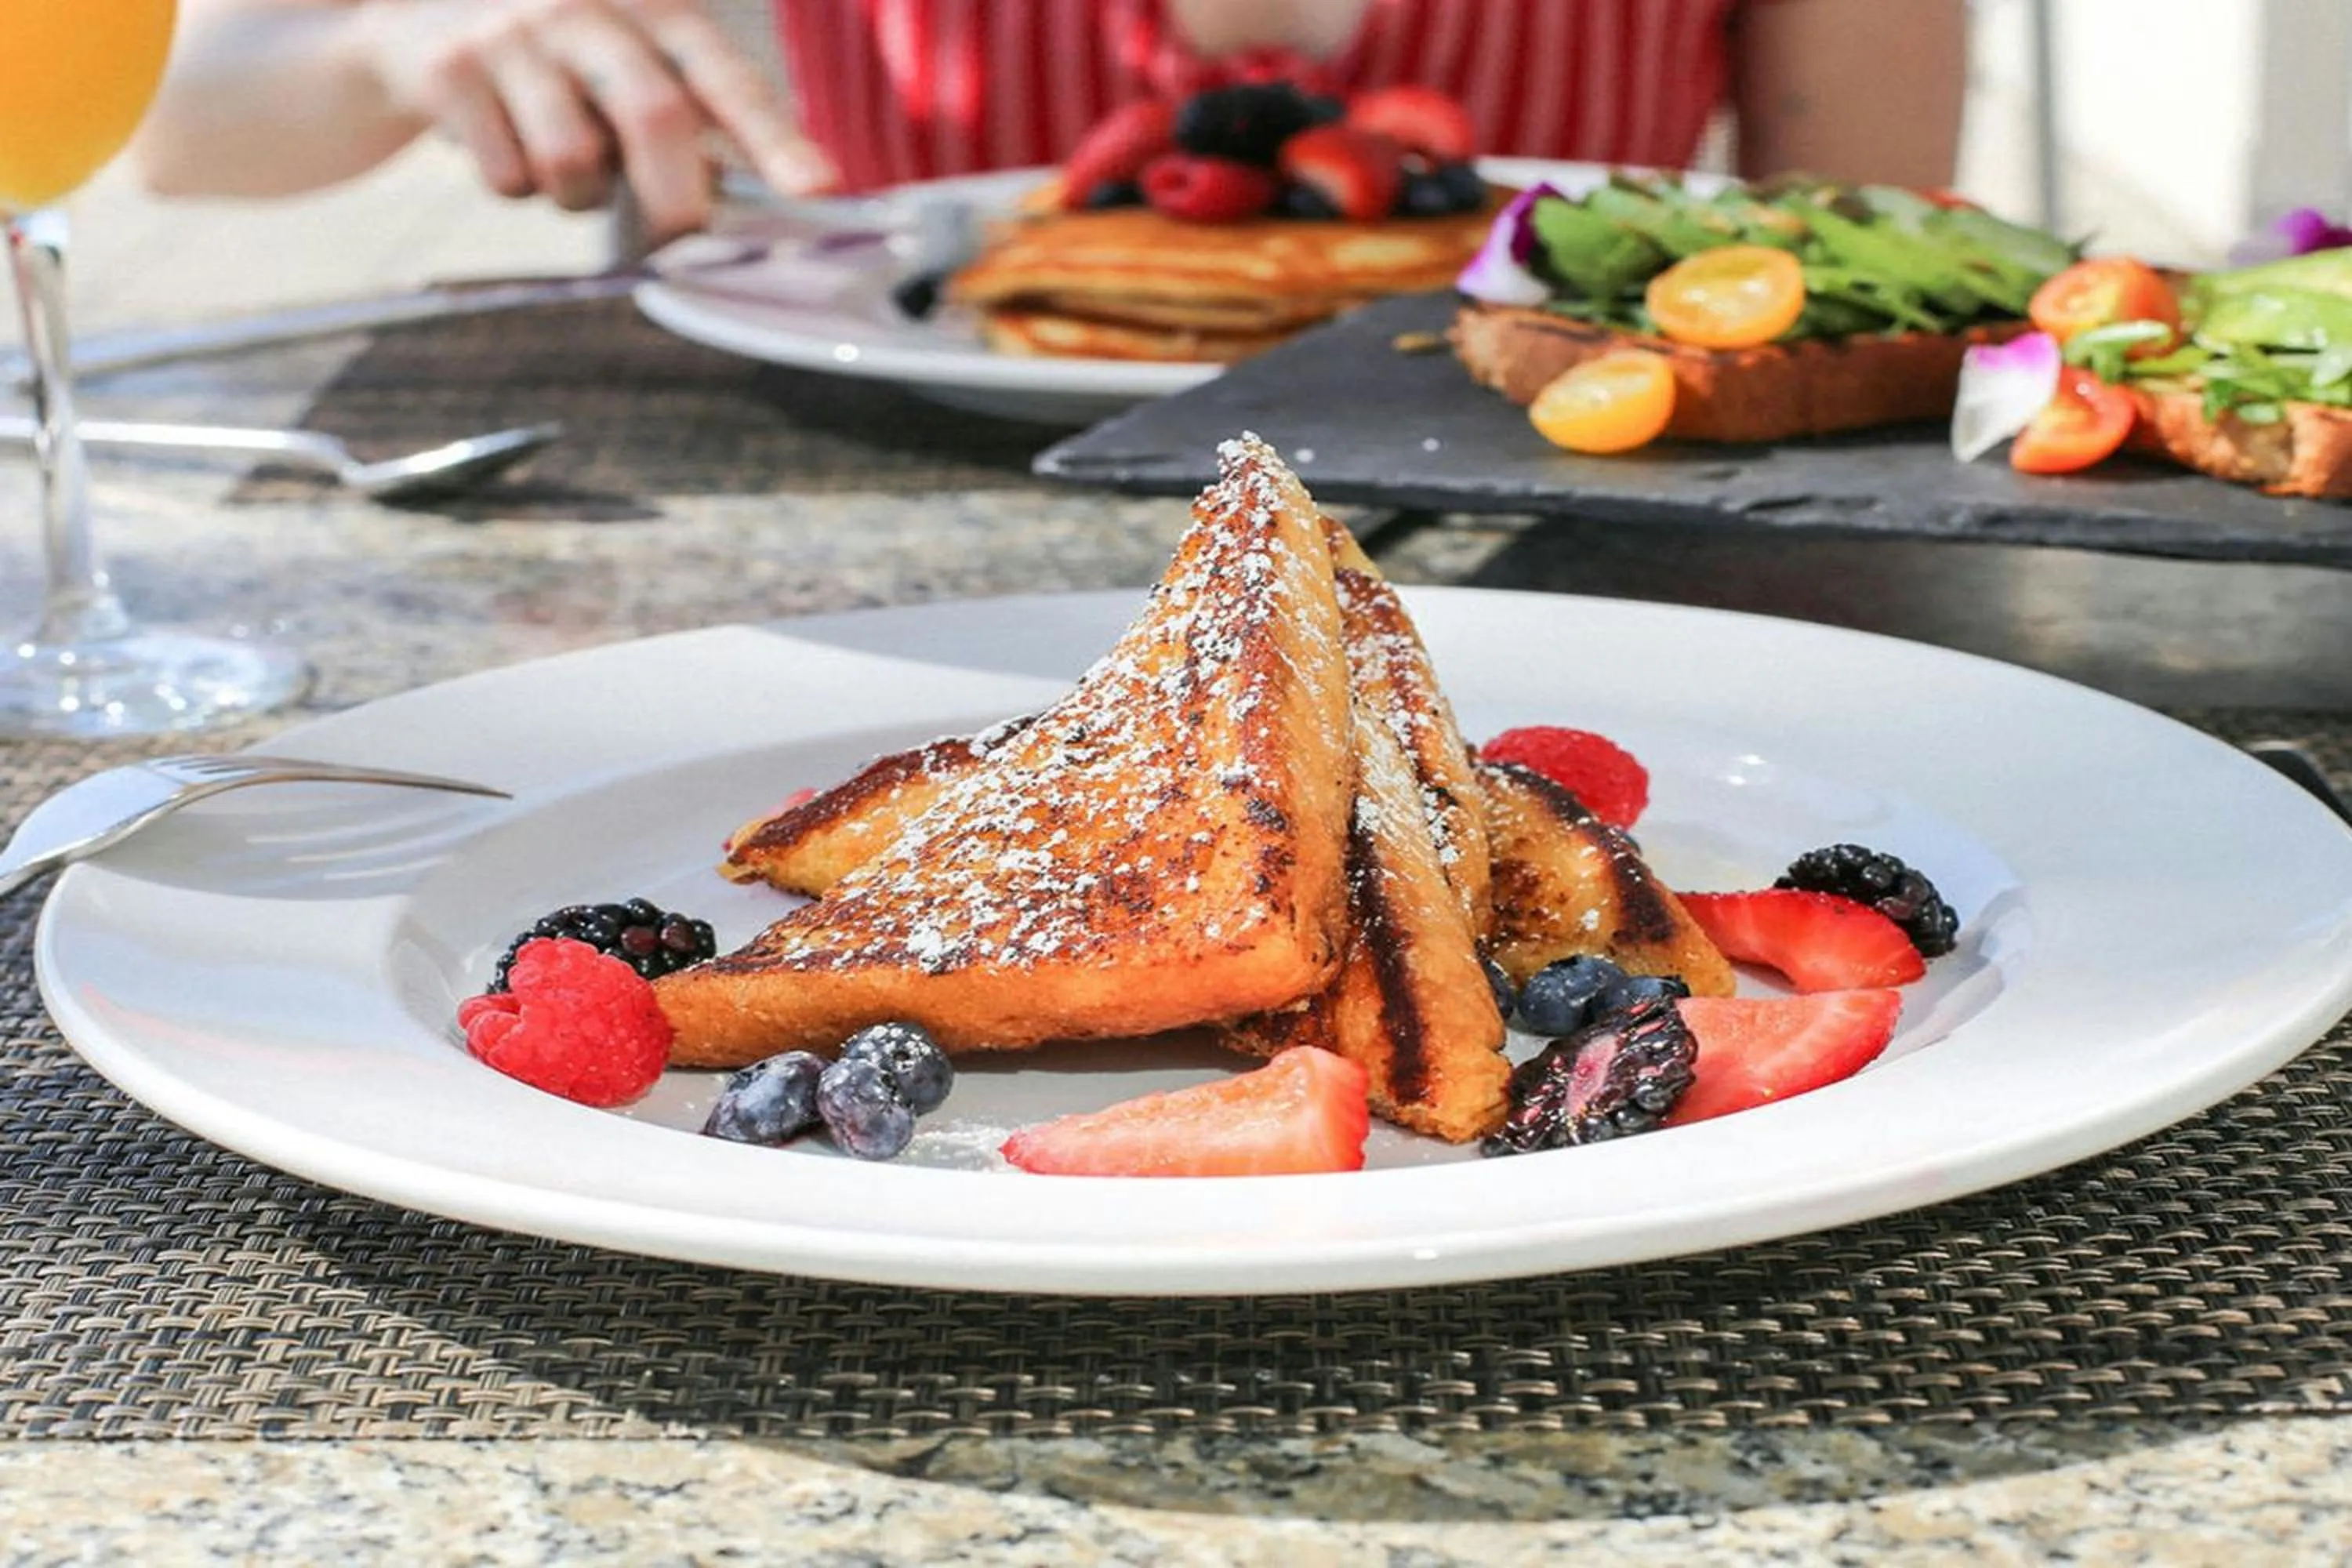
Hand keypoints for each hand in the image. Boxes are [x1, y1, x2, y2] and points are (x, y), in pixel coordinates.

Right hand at [360, 0, 836, 239]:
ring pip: (573, 160)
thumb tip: (750, 206)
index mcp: (652, 10)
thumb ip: (689, 129)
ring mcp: (512, 32)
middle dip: (673, 199)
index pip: (726, 78)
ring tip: (560, 168)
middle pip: (655, 115)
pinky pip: (506, 175)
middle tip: (673, 237)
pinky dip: (512, 186)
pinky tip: (498, 145)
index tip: (818, 191)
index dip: (775, 138)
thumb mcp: (625, 72)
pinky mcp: (446, 68)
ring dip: (576, 197)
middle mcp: (586, 7)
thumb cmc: (551, 66)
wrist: (406, 27)